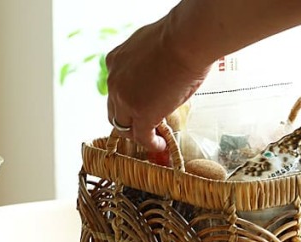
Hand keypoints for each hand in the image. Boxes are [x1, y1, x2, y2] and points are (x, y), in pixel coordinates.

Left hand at [106, 18, 209, 151]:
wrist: (186, 40)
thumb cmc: (179, 38)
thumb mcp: (150, 48)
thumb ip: (145, 64)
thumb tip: (157, 76)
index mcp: (115, 62)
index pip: (116, 90)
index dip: (127, 100)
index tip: (140, 105)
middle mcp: (114, 81)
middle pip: (115, 111)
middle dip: (128, 120)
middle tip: (144, 126)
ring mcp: (125, 100)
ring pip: (124, 127)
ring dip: (137, 134)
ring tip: (153, 138)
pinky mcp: (141, 114)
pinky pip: (142, 137)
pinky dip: (151, 143)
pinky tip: (160, 144)